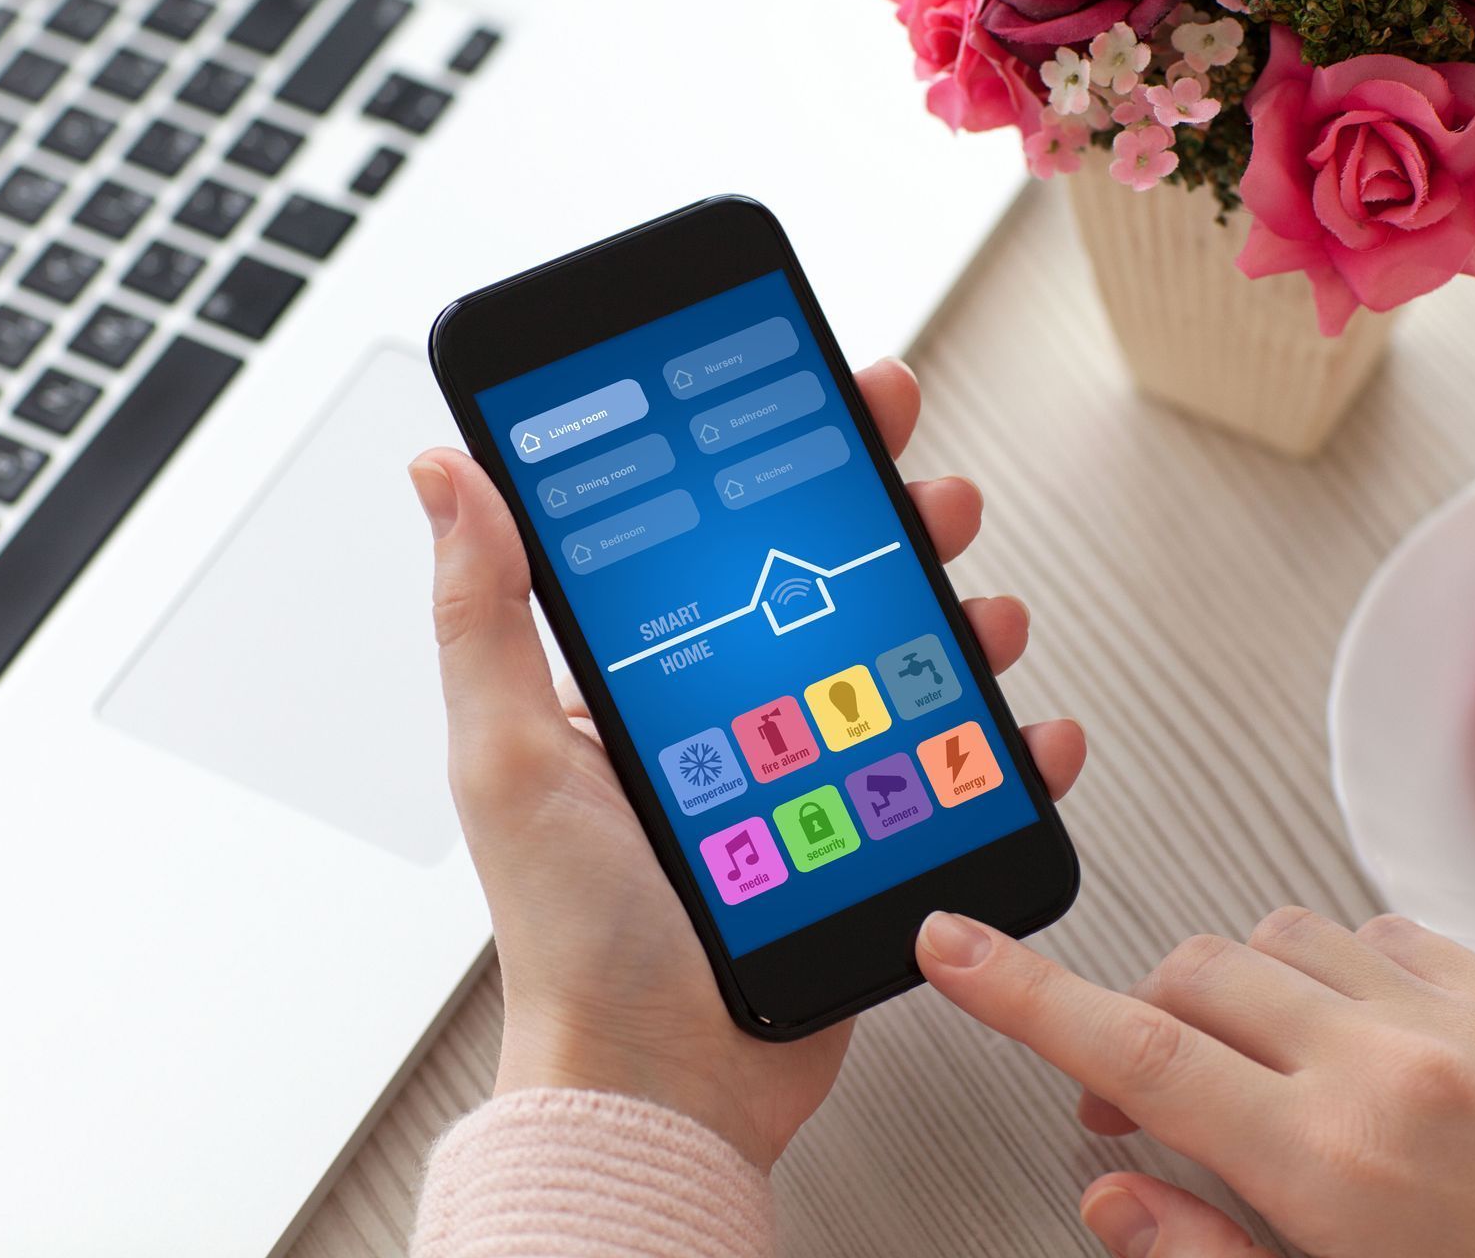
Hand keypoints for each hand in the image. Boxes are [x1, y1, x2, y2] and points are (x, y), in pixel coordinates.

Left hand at [409, 358, 1087, 1170]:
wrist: (657, 1080)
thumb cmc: (569, 931)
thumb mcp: (504, 750)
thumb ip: (481, 609)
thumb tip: (446, 468)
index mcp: (646, 682)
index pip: (717, 542)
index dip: (777, 463)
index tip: (823, 394)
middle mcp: (729, 719)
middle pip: (827, 589)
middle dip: (889, 524)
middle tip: (929, 488)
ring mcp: (805, 781)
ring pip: (900, 671)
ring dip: (958, 624)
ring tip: (985, 615)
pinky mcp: (866, 845)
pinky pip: (950, 779)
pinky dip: (1003, 751)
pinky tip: (1028, 732)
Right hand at [916, 906, 1474, 1256]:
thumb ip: (1206, 1254)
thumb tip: (1112, 1199)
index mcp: (1332, 1164)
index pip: (1131, 1052)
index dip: (1022, 994)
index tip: (955, 948)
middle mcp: (1390, 1065)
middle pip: (1191, 976)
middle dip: (1141, 1021)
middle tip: (1141, 1102)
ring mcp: (1459, 1018)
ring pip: (1275, 936)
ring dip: (1236, 992)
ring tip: (1257, 1071)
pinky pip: (1377, 932)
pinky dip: (1335, 971)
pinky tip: (1353, 1037)